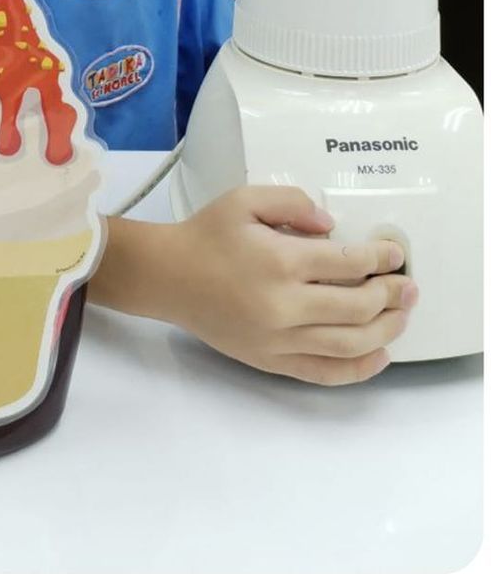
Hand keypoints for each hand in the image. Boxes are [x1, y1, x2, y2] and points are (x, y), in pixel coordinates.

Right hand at [159, 186, 416, 384]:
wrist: (167, 276)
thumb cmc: (205, 237)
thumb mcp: (244, 200)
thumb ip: (292, 202)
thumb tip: (331, 228)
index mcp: (280, 261)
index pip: (350, 263)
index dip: (382, 259)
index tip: (393, 255)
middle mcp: (284, 304)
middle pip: (360, 306)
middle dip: (393, 295)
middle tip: (406, 286)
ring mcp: (278, 337)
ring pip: (352, 343)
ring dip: (387, 330)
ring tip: (401, 316)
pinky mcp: (271, 359)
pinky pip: (326, 372)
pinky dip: (360, 368)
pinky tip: (379, 354)